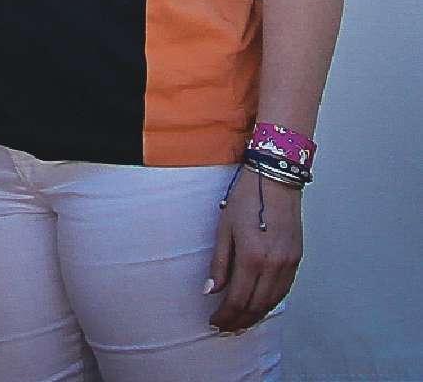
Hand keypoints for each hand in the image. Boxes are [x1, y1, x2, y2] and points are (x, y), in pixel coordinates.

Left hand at [208, 170, 303, 332]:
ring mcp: (289, 265)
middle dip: (239, 320)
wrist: (275, 181)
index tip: (215, 321)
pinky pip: (283, 291)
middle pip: (256, 305)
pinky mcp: (297, 260)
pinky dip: (270, 303)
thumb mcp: (224, 228)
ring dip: (255, 316)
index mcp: (252, 258)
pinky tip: (259, 306)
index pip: (239, 299)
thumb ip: (219, 263)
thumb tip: (211, 291)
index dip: (226, 314)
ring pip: (272, 302)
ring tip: (239, 322)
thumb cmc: (245, 200)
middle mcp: (274, 266)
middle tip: (225, 327)